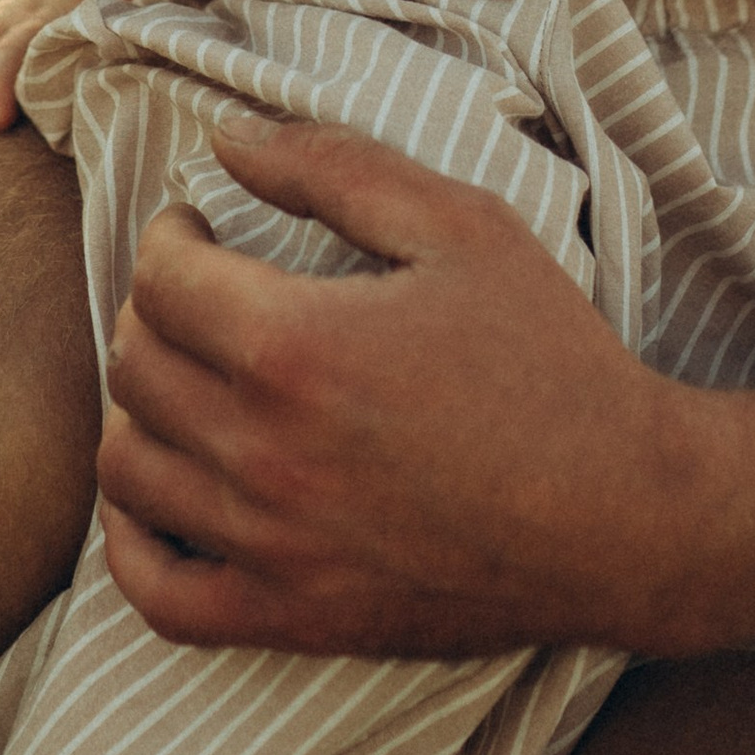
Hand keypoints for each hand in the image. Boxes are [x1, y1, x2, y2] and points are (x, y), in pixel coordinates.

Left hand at [95, 118, 702, 655]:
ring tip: (187, 384)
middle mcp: (263, 452)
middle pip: (134, 365)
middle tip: (202, 297)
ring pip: (127, 469)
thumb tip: (223, 137)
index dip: (169, 237)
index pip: (159, 278)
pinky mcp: (291, 617)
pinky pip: (155, 591)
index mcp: (295, 346)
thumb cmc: (552, 359)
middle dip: (155, 312)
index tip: (198, 231)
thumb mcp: (462, 226)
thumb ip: (333, 167)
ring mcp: (270, 547)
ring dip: (140, 411)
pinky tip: (162, 496)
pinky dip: (131, 542)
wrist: (628, 515)